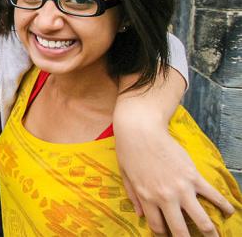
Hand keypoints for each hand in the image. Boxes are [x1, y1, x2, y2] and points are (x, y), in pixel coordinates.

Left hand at [116, 127, 233, 236]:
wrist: (141, 129)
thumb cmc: (129, 150)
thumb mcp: (125, 176)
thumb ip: (133, 197)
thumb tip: (139, 215)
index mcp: (146, 198)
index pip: (158, 227)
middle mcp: (165, 197)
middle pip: (180, 230)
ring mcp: (182, 188)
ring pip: (202, 219)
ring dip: (211, 232)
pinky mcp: (194, 176)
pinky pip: (213, 195)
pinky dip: (224, 205)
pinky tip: (229, 212)